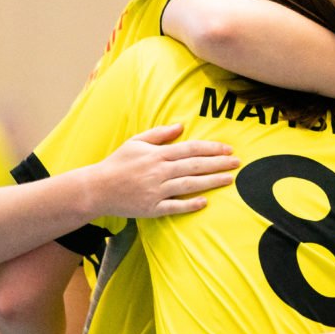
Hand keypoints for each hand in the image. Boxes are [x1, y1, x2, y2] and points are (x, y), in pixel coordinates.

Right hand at [96, 124, 239, 217]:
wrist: (97, 188)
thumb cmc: (118, 163)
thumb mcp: (136, 141)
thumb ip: (159, 134)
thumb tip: (181, 125)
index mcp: (157, 154)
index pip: (190, 149)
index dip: (211, 148)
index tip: (228, 149)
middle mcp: (159, 171)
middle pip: (195, 166)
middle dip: (218, 163)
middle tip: (237, 163)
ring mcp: (156, 190)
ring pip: (189, 185)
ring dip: (211, 182)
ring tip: (229, 179)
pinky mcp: (152, 208)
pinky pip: (174, 206)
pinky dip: (189, 205)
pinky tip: (204, 202)